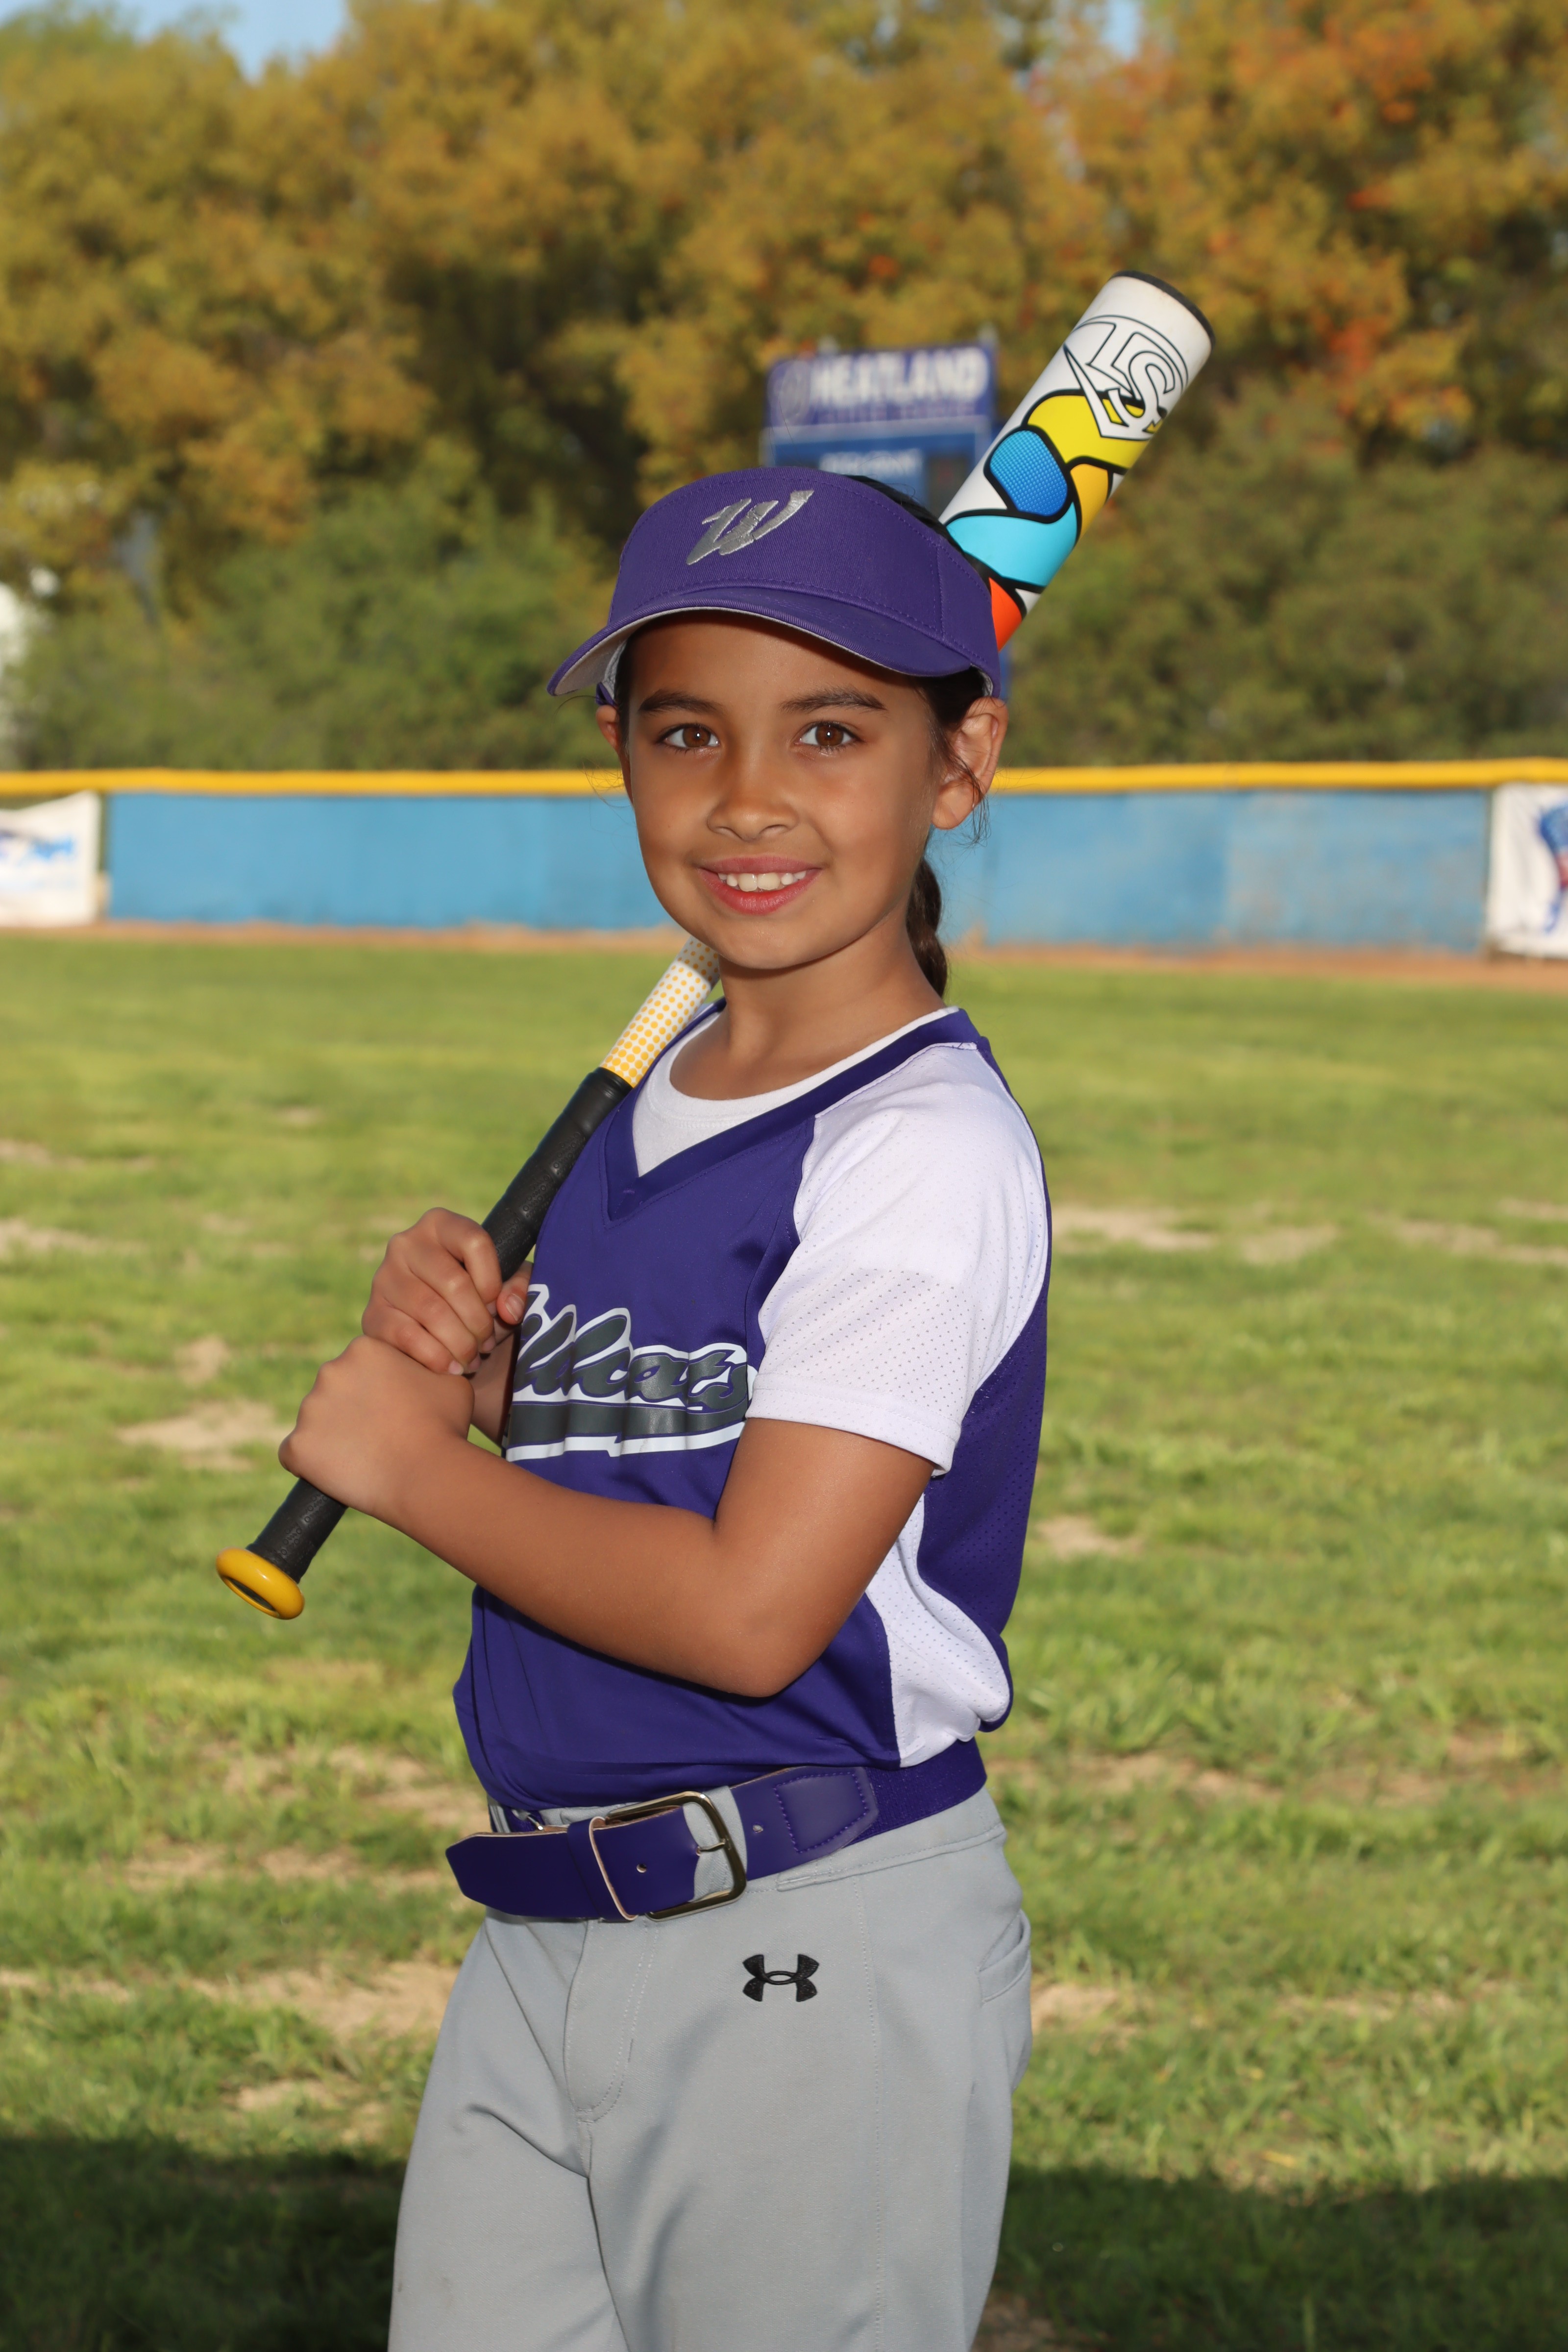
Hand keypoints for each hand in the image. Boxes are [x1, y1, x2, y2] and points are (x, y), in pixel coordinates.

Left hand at [280, 1335, 473, 1521]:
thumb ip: (427, 1366)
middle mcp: (330, 1371)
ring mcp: (309, 1409)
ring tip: (366, 1458)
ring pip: (317, 1423)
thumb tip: (426, 1368)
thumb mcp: (449, 1380)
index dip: (377, 1392)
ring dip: (334, 1437)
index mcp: (363, 1348)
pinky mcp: (297, 1446)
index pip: (360, 1369)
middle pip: (335, 1392)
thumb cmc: (444, 1426)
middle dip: (352, 1411)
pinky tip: (341, 1473)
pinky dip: (314, 1465)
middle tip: (380, 1436)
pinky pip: (298, 1455)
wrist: (428, 1474)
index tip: (393, 1411)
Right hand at [363, 1208, 529, 1375]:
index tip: (496, 1304)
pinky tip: (452, 1367)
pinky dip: (437, 1357)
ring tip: (473, 1357)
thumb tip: (508, 1308)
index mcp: (440, 1224)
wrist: (435, 1330)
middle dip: (479, 1321)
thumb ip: (519, 1287)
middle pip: (454, 1282)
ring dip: (461, 1343)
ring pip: (431, 1312)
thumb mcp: (506, 1284)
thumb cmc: (476, 1299)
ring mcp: (384, 1278)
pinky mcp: (373, 1314)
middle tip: (487, 1342)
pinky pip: (407, 1336)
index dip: (493, 1280)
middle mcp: (406, 1243)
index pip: (474, 1241)